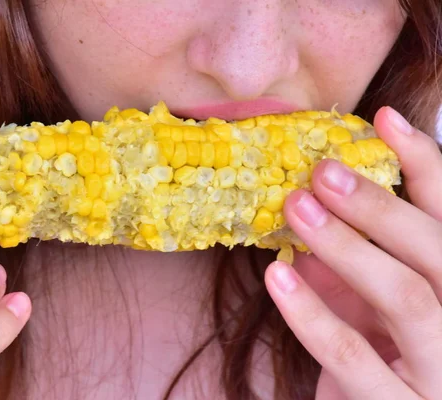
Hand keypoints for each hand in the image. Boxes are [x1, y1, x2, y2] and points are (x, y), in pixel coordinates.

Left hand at [265, 106, 441, 398]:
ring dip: (347, 246)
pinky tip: (277, 274)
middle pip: (436, 252)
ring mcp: (441, 373)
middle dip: (380, 205)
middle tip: (322, 170)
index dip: (426, 165)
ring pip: (406, 297)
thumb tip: (312, 197)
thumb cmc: (377, 363)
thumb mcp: (369, 304)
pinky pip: (352, 357)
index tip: (384, 119)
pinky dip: (312, 313)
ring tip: (295, 207)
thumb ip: (356, 259)